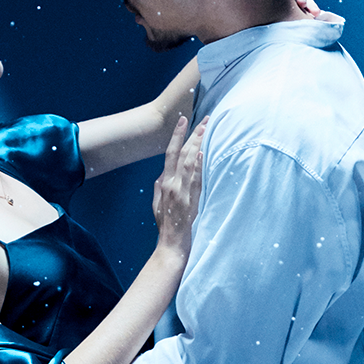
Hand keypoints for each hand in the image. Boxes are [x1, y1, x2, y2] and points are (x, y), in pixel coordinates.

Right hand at [151, 113, 209, 255]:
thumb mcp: (156, 204)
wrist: (172, 244)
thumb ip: (159, 187)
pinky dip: (199, 164)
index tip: (183, 121)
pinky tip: (203, 153)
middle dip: (193, 135)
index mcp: (164, 184)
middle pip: (184, 154)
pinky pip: (197, 178)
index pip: (170, 153)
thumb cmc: (165, 225)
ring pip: (191, 162)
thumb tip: (163, 173)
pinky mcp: (193, 200)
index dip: (177, 136)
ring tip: (207, 129)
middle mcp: (172, 184)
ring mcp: (183, 191)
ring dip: (199, 144)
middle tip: (204, 119)